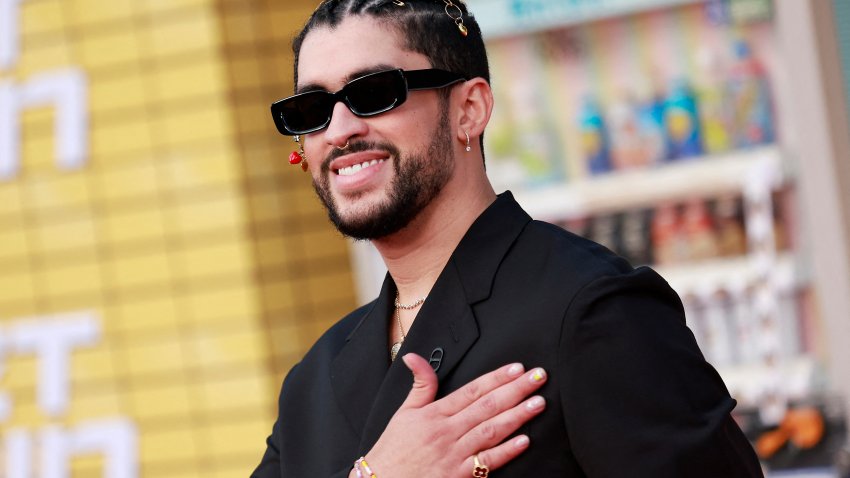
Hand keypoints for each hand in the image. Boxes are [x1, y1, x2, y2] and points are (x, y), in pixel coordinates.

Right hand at [354, 353, 546, 476]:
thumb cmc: (393, 449)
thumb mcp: (403, 412)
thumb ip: (420, 384)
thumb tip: (414, 356)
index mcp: (435, 413)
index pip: (472, 390)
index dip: (496, 378)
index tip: (517, 368)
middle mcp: (447, 431)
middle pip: (487, 406)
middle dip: (516, 390)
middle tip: (539, 377)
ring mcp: (454, 453)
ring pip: (491, 431)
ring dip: (517, 416)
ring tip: (539, 403)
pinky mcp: (458, 475)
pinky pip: (486, 462)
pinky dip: (506, 451)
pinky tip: (524, 441)